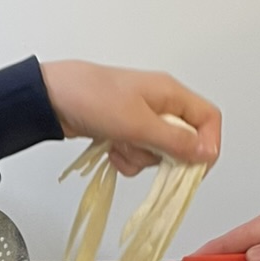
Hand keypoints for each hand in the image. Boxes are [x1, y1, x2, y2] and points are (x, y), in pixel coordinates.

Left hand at [40, 61, 220, 175]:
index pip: (208, 119)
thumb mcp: (138, 124)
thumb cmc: (92, 99)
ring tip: (120, 146)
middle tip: (145, 152)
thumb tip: (206, 153)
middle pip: (185, 140)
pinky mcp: (125, 129)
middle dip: (165, 155)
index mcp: (171, 93)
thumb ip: (175, 141)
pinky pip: (138, 153)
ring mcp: (142, 117)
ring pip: (160, 151)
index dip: (207, 145)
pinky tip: (111, 150)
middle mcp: (160, 104)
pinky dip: (126, 158)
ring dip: (140, 158)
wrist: (51, 98)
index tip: (193, 167)